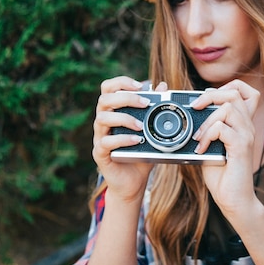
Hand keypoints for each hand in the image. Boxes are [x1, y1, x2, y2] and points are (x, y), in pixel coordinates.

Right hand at [92, 76, 167, 202]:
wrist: (133, 182)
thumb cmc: (141, 153)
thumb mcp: (152, 129)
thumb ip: (156, 108)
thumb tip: (164, 86)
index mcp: (113, 111)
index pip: (108, 88)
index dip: (121, 82)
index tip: (140, 85)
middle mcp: (104, 121)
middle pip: (104, 99)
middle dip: (125, 97)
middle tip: (145, 103)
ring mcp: (100, 137)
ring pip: (102, 118)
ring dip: (124, 118)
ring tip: (141, 126)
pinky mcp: (100, 153)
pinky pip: (106, 142)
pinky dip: (123, 139)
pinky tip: (137, 141)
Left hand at [190, 80, 260, 212]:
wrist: (233, 199)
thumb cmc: (222, 175)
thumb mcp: (211, 146)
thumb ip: (207, 129)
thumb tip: (190, 115)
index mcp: (242, 123)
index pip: (245, 91)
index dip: (226, 87)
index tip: (207, 99)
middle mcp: (247, 126)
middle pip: (234, 93)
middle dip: (210, 96)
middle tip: (195, 108)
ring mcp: (246, 136)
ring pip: (228, 108)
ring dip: (206, 120)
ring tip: (197, 137)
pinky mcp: (241, 148)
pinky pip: (222, 129)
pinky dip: (207, 136)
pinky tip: (201, 149)